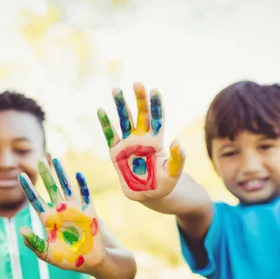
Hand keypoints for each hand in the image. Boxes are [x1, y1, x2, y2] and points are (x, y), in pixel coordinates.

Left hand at [18, 158, 102, 270]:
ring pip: (66, 186)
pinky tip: (77, 174)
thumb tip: (21, 229)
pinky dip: (81, 184)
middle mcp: (60, 211)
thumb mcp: (47, 254)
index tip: (20, 175)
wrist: (91, 262)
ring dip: (61, 174)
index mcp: (47, 219)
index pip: (35, 200)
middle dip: (45, 174)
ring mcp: (74, 209)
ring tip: (56, 159)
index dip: (28, 188)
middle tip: (39, 160)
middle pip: (51, 188)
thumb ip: (34, 243)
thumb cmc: (68, 259)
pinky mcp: (88, 211)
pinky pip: (84, 194)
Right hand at [97, 82, 185, 200]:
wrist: (148, 194)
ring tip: (116, 89)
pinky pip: (110, 135)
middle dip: (139, 99)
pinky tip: (101, 111)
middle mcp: (142, 138)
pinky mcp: (116, 152)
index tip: (155, 91)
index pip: (157, 118)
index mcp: (157, 140)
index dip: (156, 105)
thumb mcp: (173, 173)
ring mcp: (128, 143)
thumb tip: (178, 142)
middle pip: (141, 114)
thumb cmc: (164, 183)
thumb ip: (177, 159)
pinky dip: (105, 123)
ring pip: (124, 120)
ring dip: (120, 105)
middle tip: (137, 83)